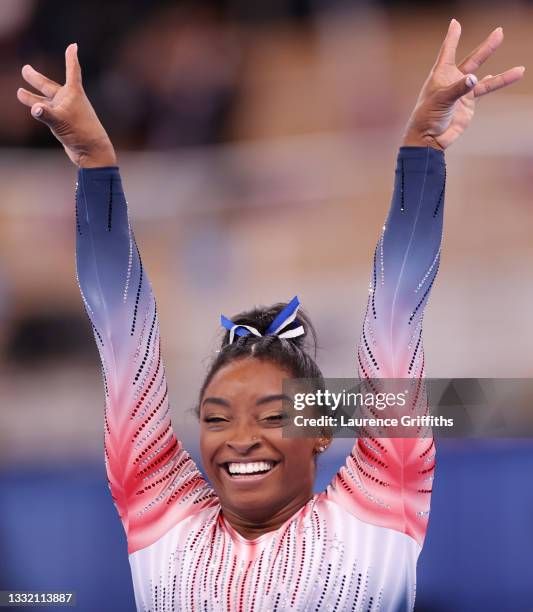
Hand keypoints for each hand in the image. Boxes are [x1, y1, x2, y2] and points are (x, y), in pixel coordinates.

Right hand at [17, 43, 116, 166]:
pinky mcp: (63, 124)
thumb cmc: (81, 133)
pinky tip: (32, 109)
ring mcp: (65, 112)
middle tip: (25, 69)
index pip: (73, 71)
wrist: (91, 152)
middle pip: (50, 86)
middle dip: (36, 79)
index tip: (73, 46)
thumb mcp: (62, 122)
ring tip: (20, 92)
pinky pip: (47, 113)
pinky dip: (38, 110)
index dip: (71, 58)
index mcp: (74, 94)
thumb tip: (35, 108)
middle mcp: (69, 101)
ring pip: (45, 101)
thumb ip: (46, 114)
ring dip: (33, 96)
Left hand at [403, 20, 524, 149]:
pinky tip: (500, 75)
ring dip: (501, 74)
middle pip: (472, 60)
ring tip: (520, 69)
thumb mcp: (441, 100)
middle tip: (499, 32)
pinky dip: (494, 84)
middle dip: (486, 47)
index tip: (455, 22)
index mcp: (440, 75)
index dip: (452, 37)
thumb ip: (458, 89)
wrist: (429, 138)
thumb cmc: (427, 117)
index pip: (447, 52)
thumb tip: (474, 79)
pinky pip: (484, 91)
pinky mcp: (468, 104)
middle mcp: (452, 81)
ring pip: (484, 79)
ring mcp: (462, 93)